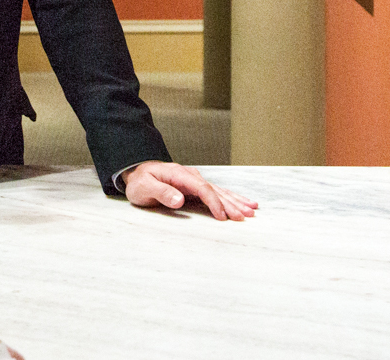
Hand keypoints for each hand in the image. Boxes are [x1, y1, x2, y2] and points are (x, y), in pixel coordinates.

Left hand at [123, 161, 257, 220]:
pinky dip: (230, 198)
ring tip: (252, 210)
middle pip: (215, 190)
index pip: (202, 188)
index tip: (222, 216)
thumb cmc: (140, 181)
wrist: (137, 171)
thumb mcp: (144, 187)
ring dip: (235, 201)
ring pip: (219, 190)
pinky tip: (242, 202)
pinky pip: (216, 192)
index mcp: (180, 175)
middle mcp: (191, 176)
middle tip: (245, 216)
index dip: (214, 202)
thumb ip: (161, 192)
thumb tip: (180, 200)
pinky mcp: (196, 186)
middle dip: (231, 203)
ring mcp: (195, 180)